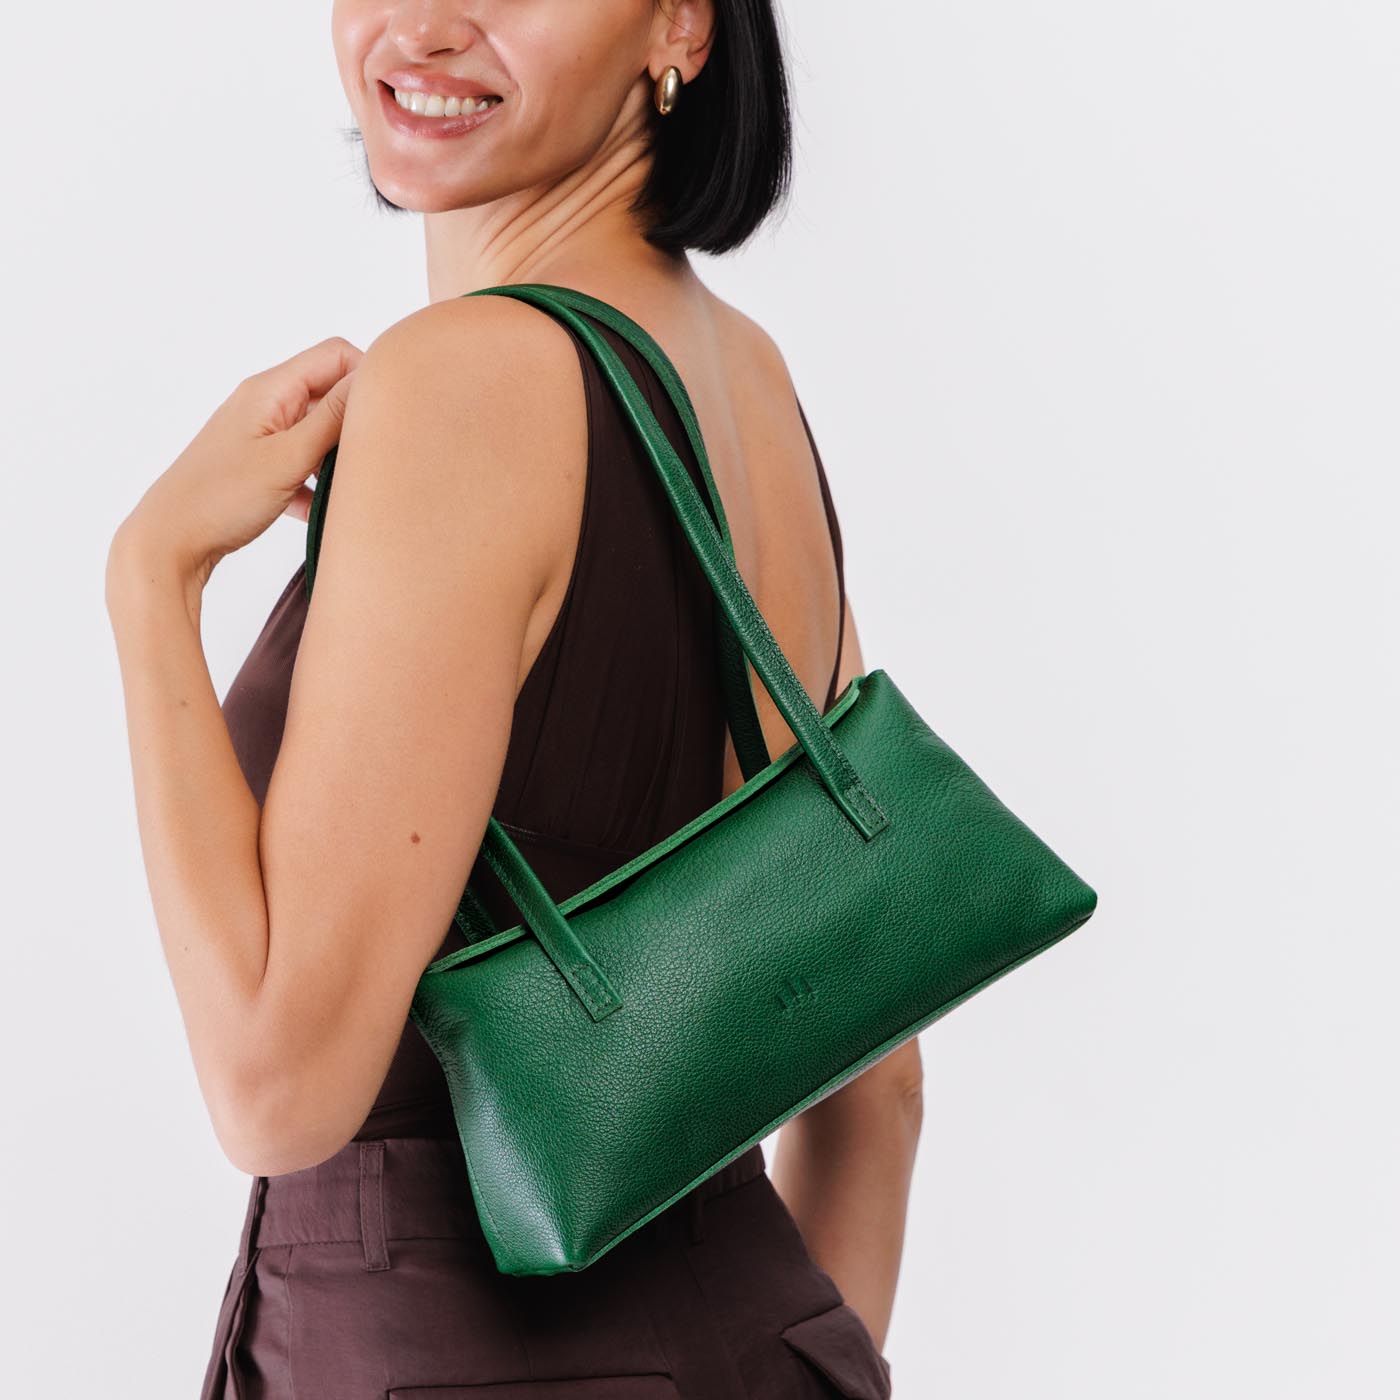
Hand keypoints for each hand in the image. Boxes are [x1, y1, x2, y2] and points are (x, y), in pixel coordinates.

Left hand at [116, 336, 362, 587]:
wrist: (168, 542)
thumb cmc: (219, 499)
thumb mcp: (288, 458)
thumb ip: (332, 419)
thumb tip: (372, 380)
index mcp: (269, 390)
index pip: (336, 355)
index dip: (368, 378)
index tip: (389, 416)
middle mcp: (265, 404)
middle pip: (329, 391)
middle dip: (358, 419)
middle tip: (376, 454)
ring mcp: (260, 435)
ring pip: (319, 430)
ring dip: (339, 452)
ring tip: (352, 483)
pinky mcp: (258, 467)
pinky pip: (303, 463)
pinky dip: (318, 482)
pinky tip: (321, 509)